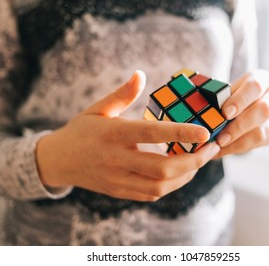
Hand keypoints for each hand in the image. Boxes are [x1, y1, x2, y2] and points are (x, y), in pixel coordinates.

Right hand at [36, 71, 219, 201]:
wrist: (57, 161)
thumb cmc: (81, 130)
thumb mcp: (97, 108)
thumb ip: (121, 94)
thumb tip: (140, 74)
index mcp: (113, 135)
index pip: (151, 134)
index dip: (181, 133)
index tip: (206, 133)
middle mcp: (116, 160)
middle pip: (162, 168)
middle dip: (194, 161)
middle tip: (211, 149)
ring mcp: (117, 180)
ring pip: (160, 186)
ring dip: (186, 175)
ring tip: (199, 161)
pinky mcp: (119, 192)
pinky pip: (151, 194)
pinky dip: (170, 185)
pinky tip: (179, 173)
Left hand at [215, 69, 268, 157]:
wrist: (241, 107)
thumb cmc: (230, 97)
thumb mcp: (224, 92)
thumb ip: (219, 99)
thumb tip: (206, 110)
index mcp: (262, 79)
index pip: (255, 87)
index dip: (240, 100)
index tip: (225, 113)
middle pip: (263, 110)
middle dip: (239, 126)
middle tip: (221, 138)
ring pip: (262, 131)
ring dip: (238, 142)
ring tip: (219, 147)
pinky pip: (259, 143)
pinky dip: (239, 148)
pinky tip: (224, 150)